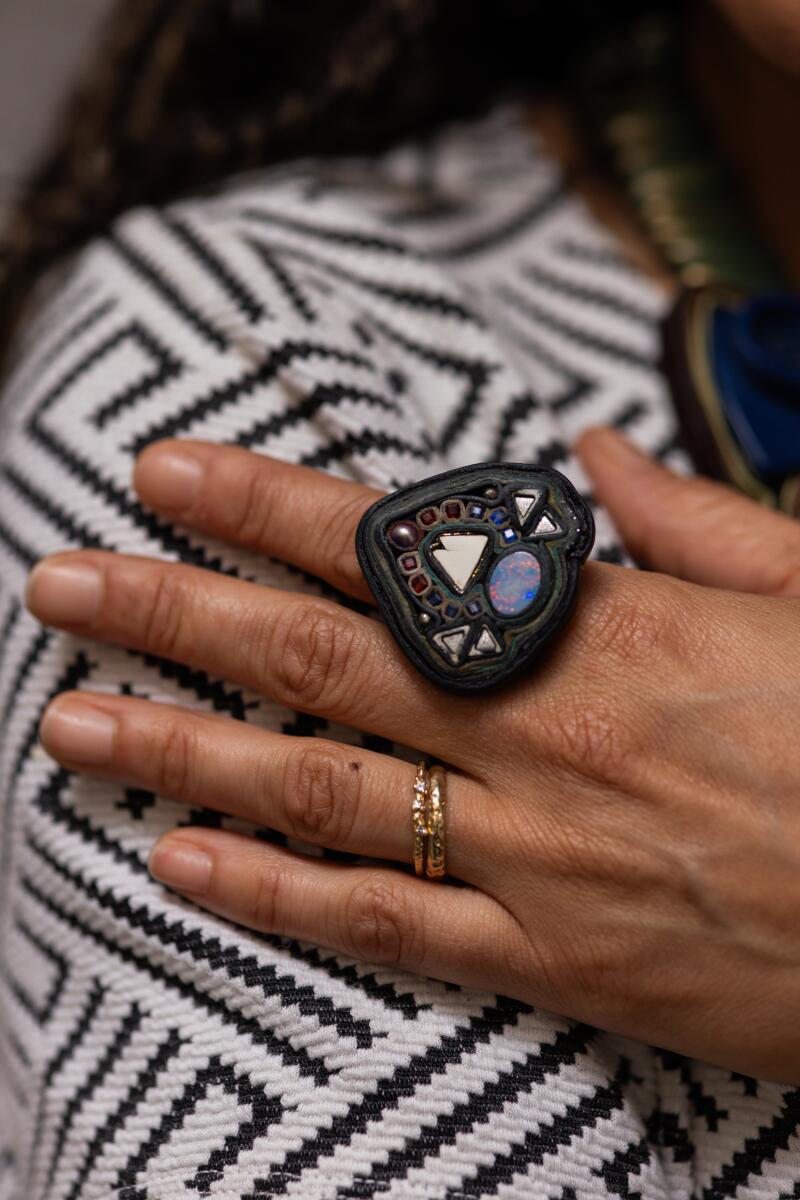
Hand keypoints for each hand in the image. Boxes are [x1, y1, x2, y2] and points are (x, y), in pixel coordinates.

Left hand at [25, 430, 799, 1083]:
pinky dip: (277, 897)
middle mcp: (543, 737)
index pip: (390, 552)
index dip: (264, 506)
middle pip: (318, 661)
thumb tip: (590, 454)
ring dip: (185, 750)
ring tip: (73, 723)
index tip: (164, 474)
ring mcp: (539, 855)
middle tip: (62, 585)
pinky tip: (183, 864)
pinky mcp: (557, 958)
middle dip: (177, 613)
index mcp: (604, 631)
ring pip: (322, 791)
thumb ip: (685, 518)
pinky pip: (389, 924)